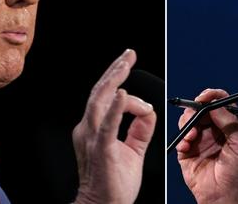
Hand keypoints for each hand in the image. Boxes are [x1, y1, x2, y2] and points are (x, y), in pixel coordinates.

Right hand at [72, 49, 156, 203]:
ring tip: (125, 64)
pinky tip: (122, 94)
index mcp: (94, 129)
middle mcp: (88, 129)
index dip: (121, 85)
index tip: (134, 79)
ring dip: (114, 80)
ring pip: (99, 101)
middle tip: (128, 54)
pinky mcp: (101, 149)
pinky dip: (115, 108)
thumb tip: (149, 110)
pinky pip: (107, 125)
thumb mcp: (132, 150)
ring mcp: (92, 138)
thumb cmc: (114, 184)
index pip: (106, 98)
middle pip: (99, 92)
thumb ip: (140, 129)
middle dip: (115, 70)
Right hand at [176, 89, 237, 203]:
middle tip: (196, 112)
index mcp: (232, 127)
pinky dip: (182, 137)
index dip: (213, 96)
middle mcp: (216, 131)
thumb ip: (230, 121)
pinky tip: (187, 145)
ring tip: (192, 135)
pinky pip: (181, 136)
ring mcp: (201, 140)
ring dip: (188, 123)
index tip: (206, 97)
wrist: (225, 197)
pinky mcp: (188, 151)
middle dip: (197, 108)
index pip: (222, 103)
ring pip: (189, 119)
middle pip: (202, 108)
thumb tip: (216, 105)